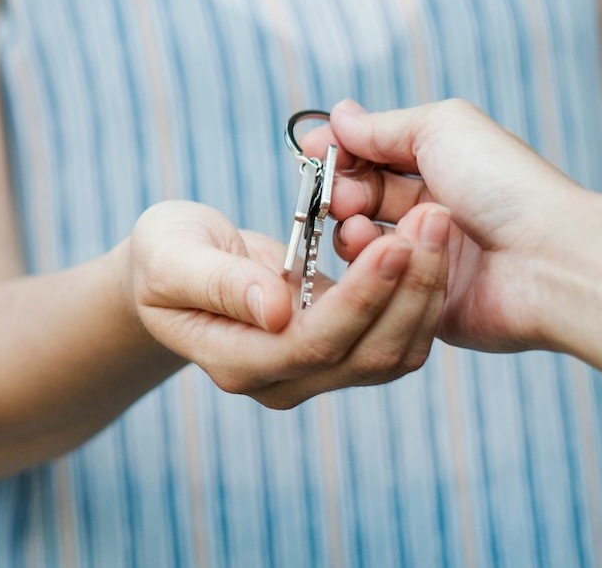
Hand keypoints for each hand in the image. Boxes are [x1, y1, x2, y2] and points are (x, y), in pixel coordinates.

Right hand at [123, 198, 452, 408]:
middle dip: (406, 289)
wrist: (177, 267)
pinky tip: (427, 241)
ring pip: (391, 354)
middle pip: (364, 355)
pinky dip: (420, 293)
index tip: (391, 245)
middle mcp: (280, 381)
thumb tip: (275, 310)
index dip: (357, 300)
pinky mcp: (342, 352)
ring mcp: (314, 373)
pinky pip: (396, 337)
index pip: (310, 345)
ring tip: (436, 221)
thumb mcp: (170, 255)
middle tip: (434, 219)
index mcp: (234, 361)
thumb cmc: (165, 254)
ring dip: (423, 291)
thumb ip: (217, 282)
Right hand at [304, 99, 595, 351]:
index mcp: (440, 170)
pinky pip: (376, 291)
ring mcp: (426, 262)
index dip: (340, 156)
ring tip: (361, 228)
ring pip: (361, 246)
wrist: (547, 260)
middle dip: (342, 195)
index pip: (371, 160)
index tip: (313, 153)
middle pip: (359, 202)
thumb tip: (339, 116)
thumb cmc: (505, 187)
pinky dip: (369, 271)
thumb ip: (383, 127)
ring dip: (353, 231)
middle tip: (343, 199)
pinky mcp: (421, 306)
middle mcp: (431, 214)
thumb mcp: (442, 128)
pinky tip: (378, 258)